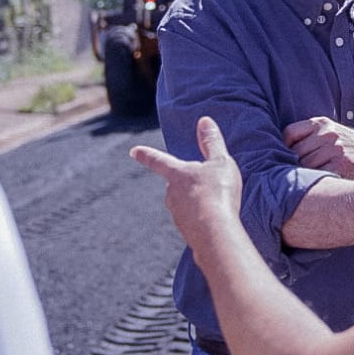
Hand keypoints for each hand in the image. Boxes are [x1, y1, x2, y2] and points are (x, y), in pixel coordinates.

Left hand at [131, 117, 244, 251]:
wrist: (215, 233)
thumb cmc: (218, 193)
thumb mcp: (220, 162)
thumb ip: (212, 142)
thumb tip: (204, 121)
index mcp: (177, 175)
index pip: (158, 161)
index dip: (146, 155)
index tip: (133, 151)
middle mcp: (172, 195)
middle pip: (174, 186)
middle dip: (185, 184)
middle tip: (205, 185)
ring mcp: (178, 216)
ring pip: (184, 205)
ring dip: (197, 203)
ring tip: (216, 205)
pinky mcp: (186, 233)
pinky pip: (193, 222)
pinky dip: (202, 220)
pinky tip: (216, 222)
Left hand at [283, 116, 353, 178]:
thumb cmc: (351, 147)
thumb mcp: (332, 132)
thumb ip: (310, 136)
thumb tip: (282, 151)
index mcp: (322, 123)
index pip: (290, 133)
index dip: (284, 147)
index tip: (286, 157)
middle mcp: (327, 133)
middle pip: (295, 152)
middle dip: (292, 164)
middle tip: (292, 174)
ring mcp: (334, 149)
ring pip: (303, 165)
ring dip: (301, 175)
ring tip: (303, 181)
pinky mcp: (341, 165)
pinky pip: (316, 175)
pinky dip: (312, 182)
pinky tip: (314, 185)